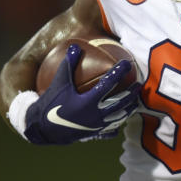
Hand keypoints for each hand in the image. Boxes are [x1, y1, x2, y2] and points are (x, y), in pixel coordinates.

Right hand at [24, 44, 140, 144]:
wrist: (41, 129)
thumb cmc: (50, 103)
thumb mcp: (58, 82)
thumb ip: (68, 64)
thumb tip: (75, 46)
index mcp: (88, 101)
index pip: (109, 84)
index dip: (119, 72)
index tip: (128, 63)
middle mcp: (95, 114)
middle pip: (120, 103)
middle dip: (132, 93)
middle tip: (139, 84)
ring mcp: (96, 126)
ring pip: (119, 118)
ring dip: (128, 109)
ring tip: (135, 101)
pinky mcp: (94, 135)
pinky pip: (110, 131)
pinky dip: (117, 125)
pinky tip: (121, 120)